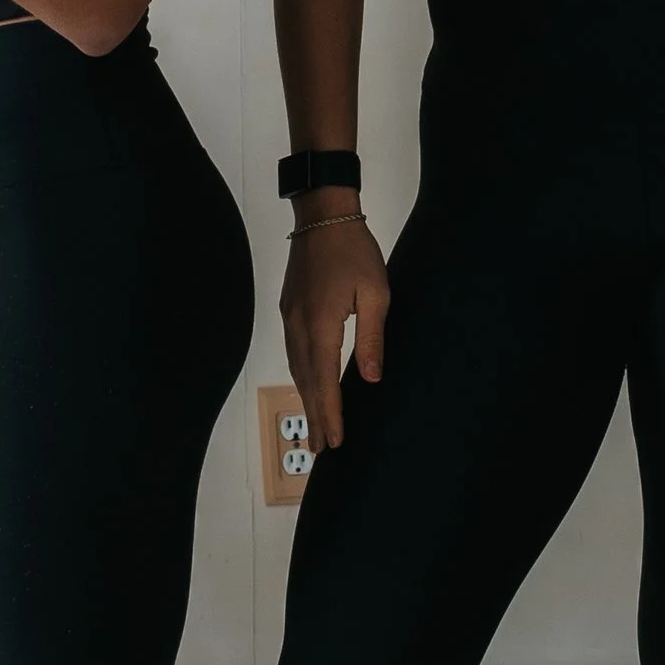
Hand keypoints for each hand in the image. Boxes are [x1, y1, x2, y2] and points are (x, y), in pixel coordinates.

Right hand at [281, 212, 388, 447]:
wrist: (322, 215)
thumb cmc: (354, 250)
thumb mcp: (375, 293)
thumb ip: (372, 338)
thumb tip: (370, 378)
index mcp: (320, 325)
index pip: (324, 381)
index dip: (330, 414)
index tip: (335, 442)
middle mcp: (298, 327)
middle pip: (306, 382)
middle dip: (315, 416)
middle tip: (322, 449)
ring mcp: (290, 318)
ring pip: (297, 369)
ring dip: (307, 399)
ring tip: (316, 426)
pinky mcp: (289, 309)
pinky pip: (293, 353)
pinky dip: (302, 377)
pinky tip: (309, 385)